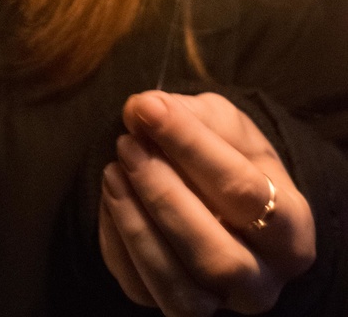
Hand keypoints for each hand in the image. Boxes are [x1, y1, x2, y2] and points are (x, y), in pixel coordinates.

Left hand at [99, 90, 315, 315]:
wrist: (225, 196)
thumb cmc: (232, 156)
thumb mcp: (224, 124)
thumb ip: (188, 114)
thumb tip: (140, 109)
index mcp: (291, 230)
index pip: (244, 191)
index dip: (190, 146)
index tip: (148, 108)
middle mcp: (264, 280)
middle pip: (218, 256)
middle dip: (163, 196)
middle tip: (128, 144)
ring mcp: (221, 303)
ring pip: (180, 289)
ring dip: (137, 226)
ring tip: (113, 170)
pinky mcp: (177, 309)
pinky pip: (142, 290)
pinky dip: (119, 243)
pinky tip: (113, 197)